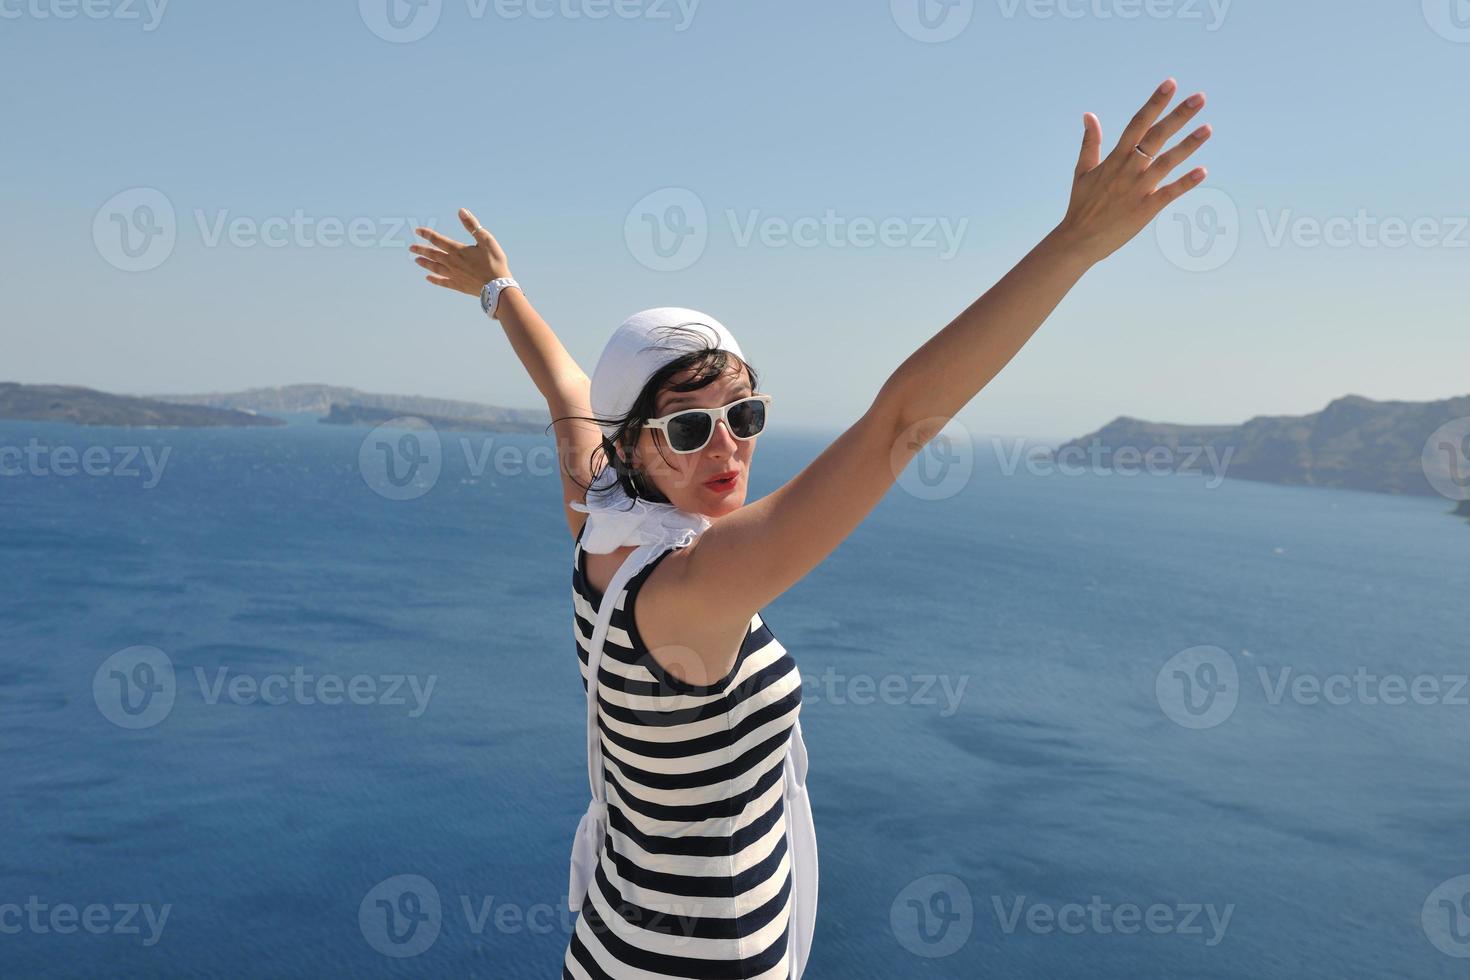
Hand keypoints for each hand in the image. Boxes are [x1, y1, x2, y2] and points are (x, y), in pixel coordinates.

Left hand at [410, 208, 511, 296]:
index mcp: (458, 250)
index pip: (438, 240)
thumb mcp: (486, 240)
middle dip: (421, 250)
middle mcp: (452, 262)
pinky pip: (443, 282)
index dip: (427, 234)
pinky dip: (435, 280)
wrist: (497, 287)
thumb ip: (472, 226)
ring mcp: (454, 275)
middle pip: (433, 254)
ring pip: (435, 268)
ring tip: (416, 260)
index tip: (417, 231)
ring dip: (425, 263)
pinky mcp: (458, 285)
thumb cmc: (494, 262)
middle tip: (411, 248)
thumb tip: (461, 211)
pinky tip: (428, 278)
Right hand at [1056, 78, 1211, 263]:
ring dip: (1188, 145)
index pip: (1138, 124)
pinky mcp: (1145, 209)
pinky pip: (1169, 193)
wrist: (1078, 240)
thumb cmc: (1081, 204)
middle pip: (1156, 137)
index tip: (1171, 84)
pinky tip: (1202, 171)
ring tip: (1208, 128)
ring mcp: (1138, 189)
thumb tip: (1089, 115)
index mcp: (1114, 158)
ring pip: (1166, 162)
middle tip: (1199, 98)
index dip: (1155, 103)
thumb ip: (1090, 142)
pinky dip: (1185, 183)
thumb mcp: (1082, 170)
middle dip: (1178, 116)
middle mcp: (1128, 170)